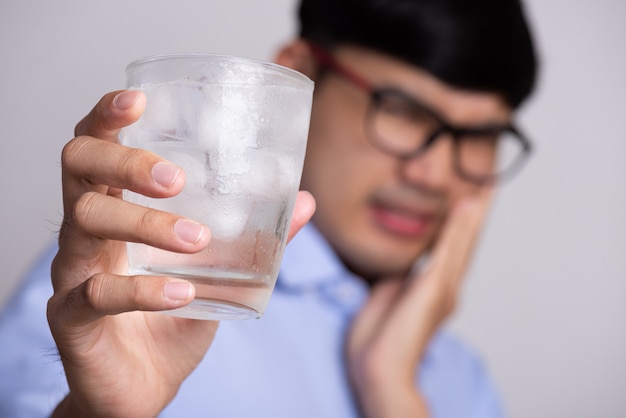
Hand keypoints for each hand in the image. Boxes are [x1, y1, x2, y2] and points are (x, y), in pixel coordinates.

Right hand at [47, 90, 315, 417]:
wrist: (142, 386)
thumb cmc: (172, 317)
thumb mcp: (220, 270)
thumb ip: (258, 236)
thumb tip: (305, 200)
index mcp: (118, 207)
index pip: (97, 145)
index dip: (107, 116)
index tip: (139, 100)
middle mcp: (87, 230)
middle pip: (79, 166)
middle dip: (124, 160)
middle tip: (174, 177)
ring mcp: (73, 271)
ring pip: (86, 221)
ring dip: (147, 224)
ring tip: (197, 239)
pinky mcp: (71, 317)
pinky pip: (97, 293)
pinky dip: (145, 290)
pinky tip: (183, 292)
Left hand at [346, 190, 491, 417]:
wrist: (379, 370)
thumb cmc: (377, 341)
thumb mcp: (386, 300)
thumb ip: (396, 281)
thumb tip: (399, 267)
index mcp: (433, 291)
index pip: (450, 249)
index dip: (460, 224)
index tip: (466, 199)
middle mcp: (445, 288)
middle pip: (464, 242)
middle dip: (475, 213)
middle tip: (487, 185)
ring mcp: (443, 289)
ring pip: (462, 242)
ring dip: (473, 212)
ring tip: (484, 186)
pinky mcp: (434, 288)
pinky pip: (447, 250)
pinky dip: (458, 226)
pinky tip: (467, 204)